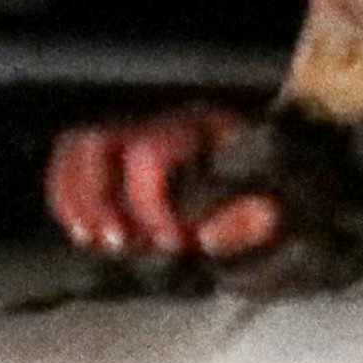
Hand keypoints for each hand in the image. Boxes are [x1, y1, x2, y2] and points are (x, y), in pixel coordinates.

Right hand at [46, 101, 284, 266]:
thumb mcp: (284, 217)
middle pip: (99, 142)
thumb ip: (252, 224)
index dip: (150, 206)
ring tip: (99, 240)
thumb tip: (207, 236)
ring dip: (78, 199)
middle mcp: (167, 118)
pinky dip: (67, 195)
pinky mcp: (125, 146)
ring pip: (78, 145)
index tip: (175, 244)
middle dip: (103, 202)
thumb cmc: (284, 200)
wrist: (296, 182)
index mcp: (207, 128)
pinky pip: (73, 156)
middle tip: (124, 244)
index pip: (148, 154)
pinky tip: (83, 232)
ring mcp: (143, 127)